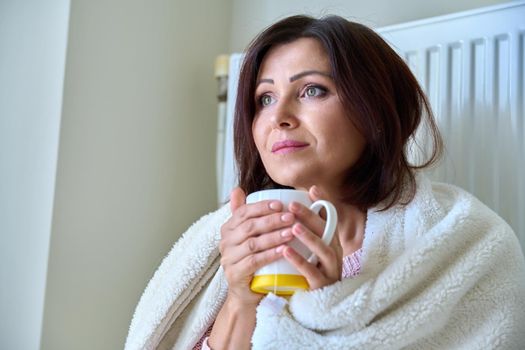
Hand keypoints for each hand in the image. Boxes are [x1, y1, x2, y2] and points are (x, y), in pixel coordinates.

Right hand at [219, 187, 295, 304]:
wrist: (247, 293)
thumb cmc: (253, 260)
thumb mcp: (251, 236)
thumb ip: (245, 214)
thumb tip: (237, 189)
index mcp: (228, 229)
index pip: (243, 212)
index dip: (262, 207)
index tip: (280, 204)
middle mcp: (225, 242)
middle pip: (249, 226)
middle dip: (271, 220)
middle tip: (291, 216)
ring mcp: (228, 259)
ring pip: (253, 243)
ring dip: (273, 236)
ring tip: (291, 231)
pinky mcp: (235, 274)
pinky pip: (254, 261)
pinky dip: (270, 254)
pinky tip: (284, 250)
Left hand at [282, 186, 342, 289]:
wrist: (313, 305)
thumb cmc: (311, 269)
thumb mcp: (310, 247)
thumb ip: (305, 225)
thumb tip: (300, 195)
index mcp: (331, 241)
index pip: (329, 219)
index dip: (323, 203)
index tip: (310, 189)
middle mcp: (334, 253)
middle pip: (326, 231)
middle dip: (310, 217)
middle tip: (292, 205)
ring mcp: (330, 269)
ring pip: (323, 250)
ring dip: (308, 237)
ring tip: (292, 226)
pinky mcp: (322, 285)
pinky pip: (312, 272)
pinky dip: (299, 260)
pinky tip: (285, 251)